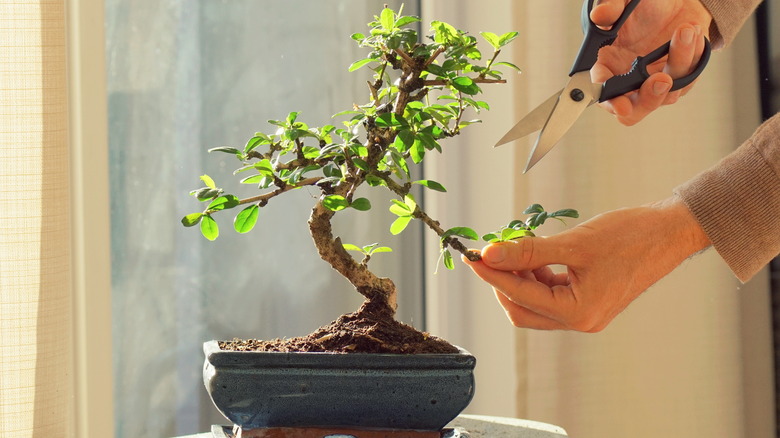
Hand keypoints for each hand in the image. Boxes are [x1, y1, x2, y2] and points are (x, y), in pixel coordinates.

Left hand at [462, 197, 709, 331]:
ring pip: (534, 302)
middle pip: (522, 309)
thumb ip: (528, 250)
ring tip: (513, 247)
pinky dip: (536, 275)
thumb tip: (490, 254)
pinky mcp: (587, 300)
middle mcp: (580, 320)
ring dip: (518, 276)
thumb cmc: (631, 236)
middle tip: (488, 253)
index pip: (520, 296)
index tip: (472, 256)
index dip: (492, 274)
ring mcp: (584, 312)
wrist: (670, 232)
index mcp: (579, 313)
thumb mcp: (574, 243)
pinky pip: (550, 294)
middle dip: (502, 281)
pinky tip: (532, 253)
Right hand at [590, 0, 712, 125]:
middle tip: (660, 80)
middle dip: (647, 100)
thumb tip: (600, 16)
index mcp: (607, 67)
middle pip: (631, 112)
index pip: (602, 91)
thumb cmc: (645, 8)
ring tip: (685, 31)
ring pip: (665, 94)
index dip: (609, 99)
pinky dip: (692, 57)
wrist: (676, 5)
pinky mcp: (678, 82)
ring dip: (678, 62)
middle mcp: (628, 82)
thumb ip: (611, 7)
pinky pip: (688, 80)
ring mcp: (653, 85)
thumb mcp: (626, 2)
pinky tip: (692, 36)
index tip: (620, 102)